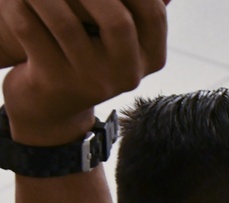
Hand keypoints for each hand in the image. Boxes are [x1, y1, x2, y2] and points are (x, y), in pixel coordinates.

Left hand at [2, 0, 167, 143]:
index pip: (153, 12)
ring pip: (65, 23)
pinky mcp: (54, 84)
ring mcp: (91, 82)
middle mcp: (127, 74)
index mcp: (150, 58)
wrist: (50, 109)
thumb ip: (132, 10)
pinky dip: (17, 7)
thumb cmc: (85, 57)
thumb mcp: (116, 39)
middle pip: (117, 20)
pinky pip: (32, 32)